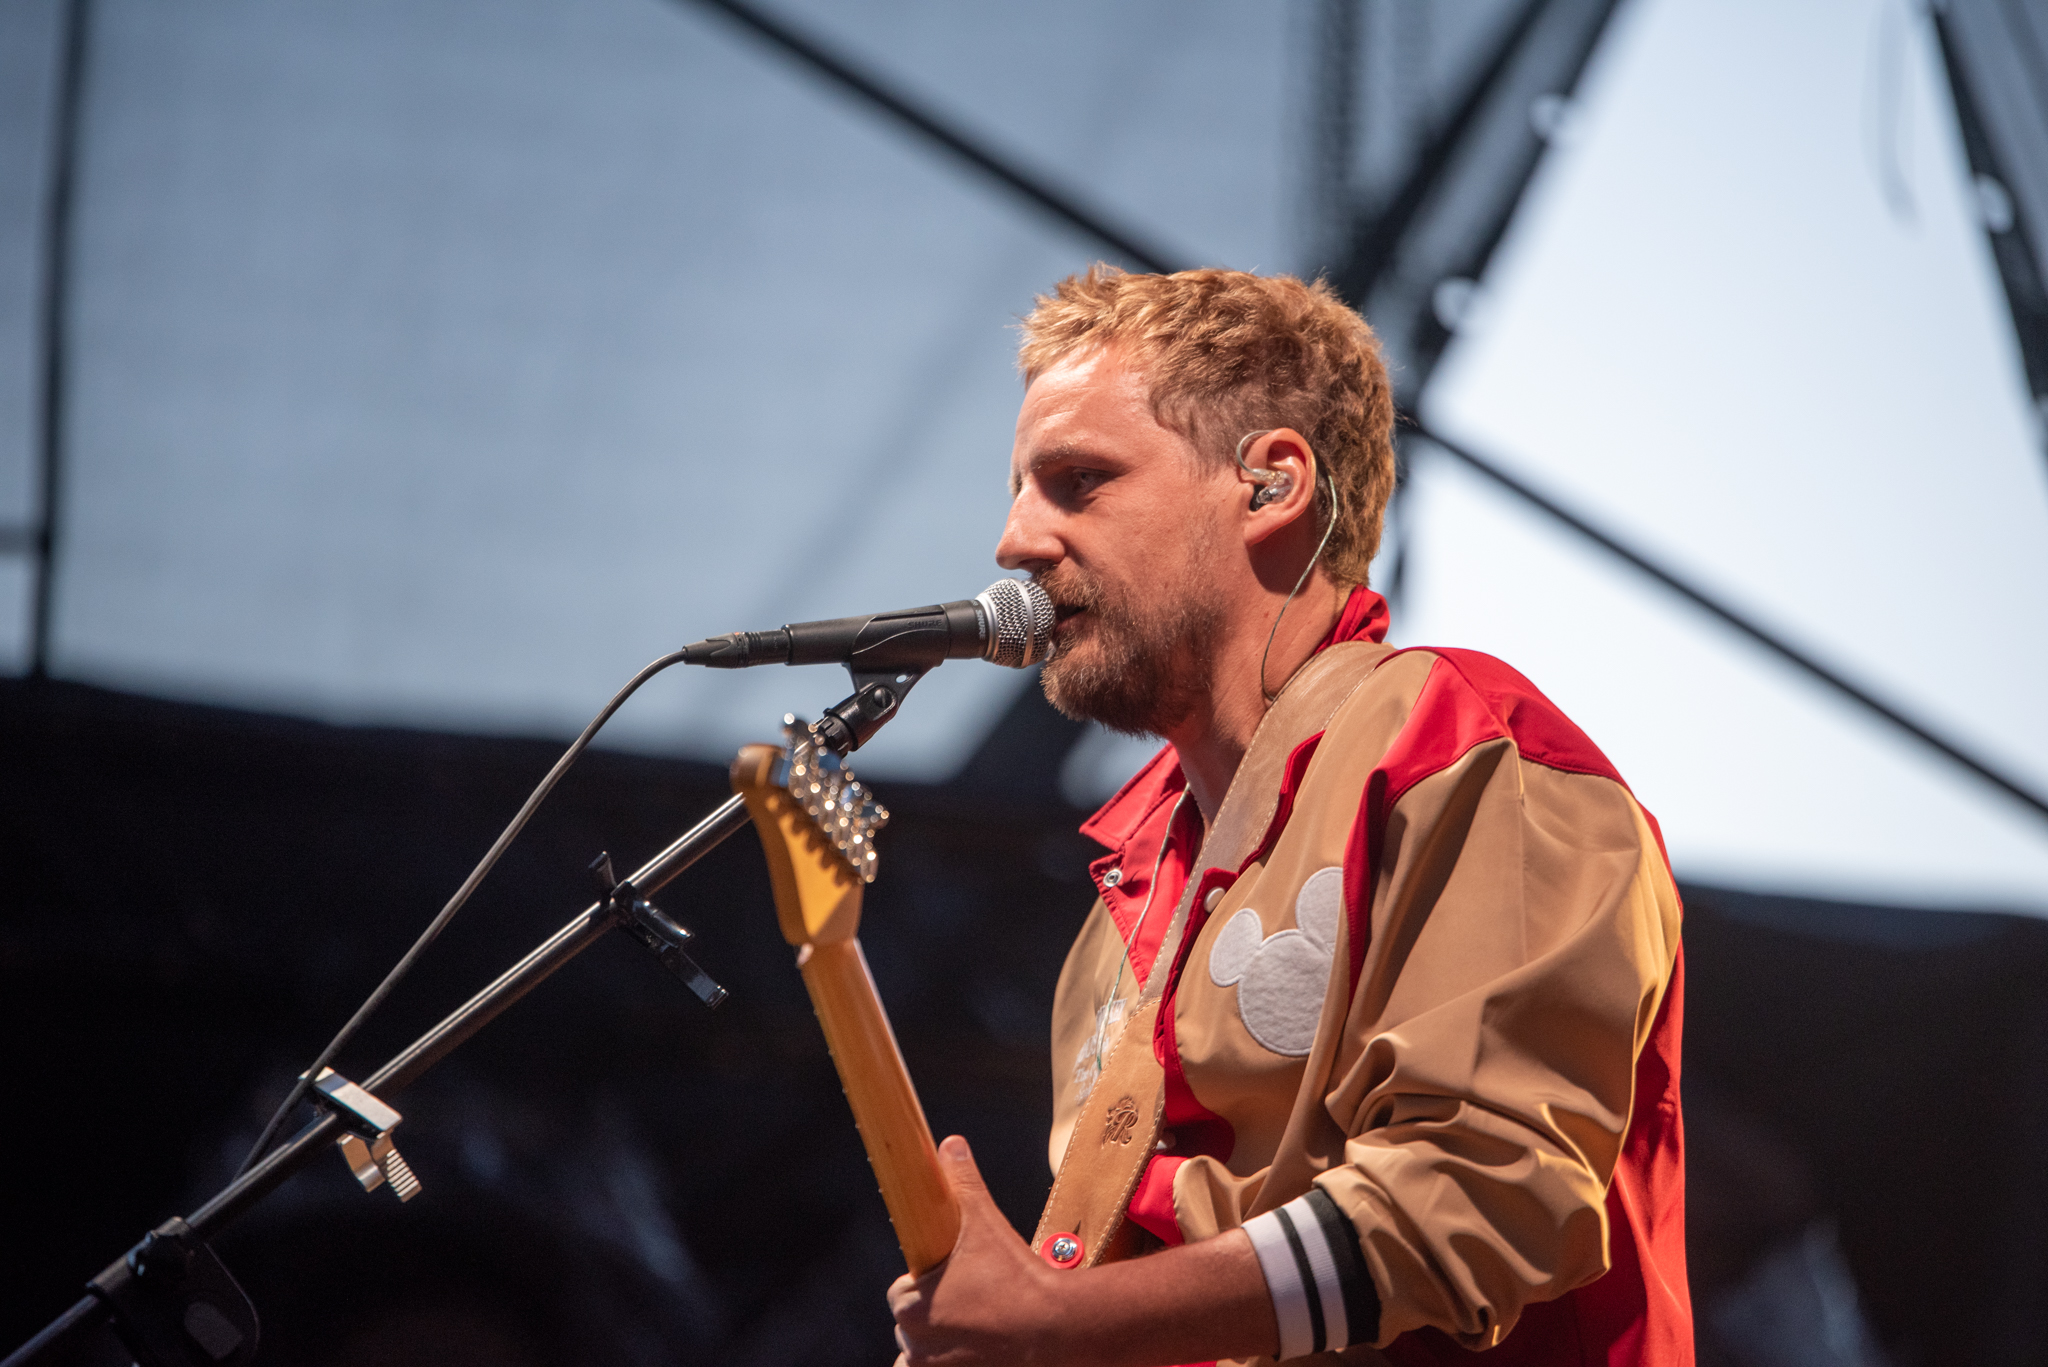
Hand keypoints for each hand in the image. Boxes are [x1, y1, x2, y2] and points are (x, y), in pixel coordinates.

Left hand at [887, 1134, 1278, 1366]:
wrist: (1058, 1330)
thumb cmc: (1018, 1278)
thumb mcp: (985, 1221)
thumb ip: (963, 1182)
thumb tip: (949, 1145)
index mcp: (912, 1306)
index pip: (901, 1292)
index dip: (926, 1284)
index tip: (954, 1281)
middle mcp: (915, 1346)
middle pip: (913, 1328)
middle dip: (936, 1318)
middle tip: (975, 1305)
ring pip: (923, 1358)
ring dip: (939, 1349)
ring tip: (976, 1334)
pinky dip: (950, 1365)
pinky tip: (975, 1353)